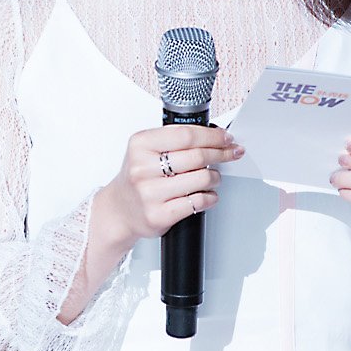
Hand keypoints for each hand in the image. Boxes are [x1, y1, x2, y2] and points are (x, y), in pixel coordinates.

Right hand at [101, 123, 243, 249]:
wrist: (119, 209)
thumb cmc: (138, 177)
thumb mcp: (146, 149)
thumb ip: (174, 139)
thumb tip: (212, 135)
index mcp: (140, 145)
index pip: (186, 135)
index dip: (212, 136)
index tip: (226, 138)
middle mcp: (142, 168)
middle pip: (197, 156)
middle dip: (221, 154)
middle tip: (230, 153)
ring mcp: (150, 193)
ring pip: (201, 179)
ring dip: (215, 177)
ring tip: (212, 178)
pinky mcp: (159, 215)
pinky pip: (197, 202)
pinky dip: (210, 197)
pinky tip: (207, 195)